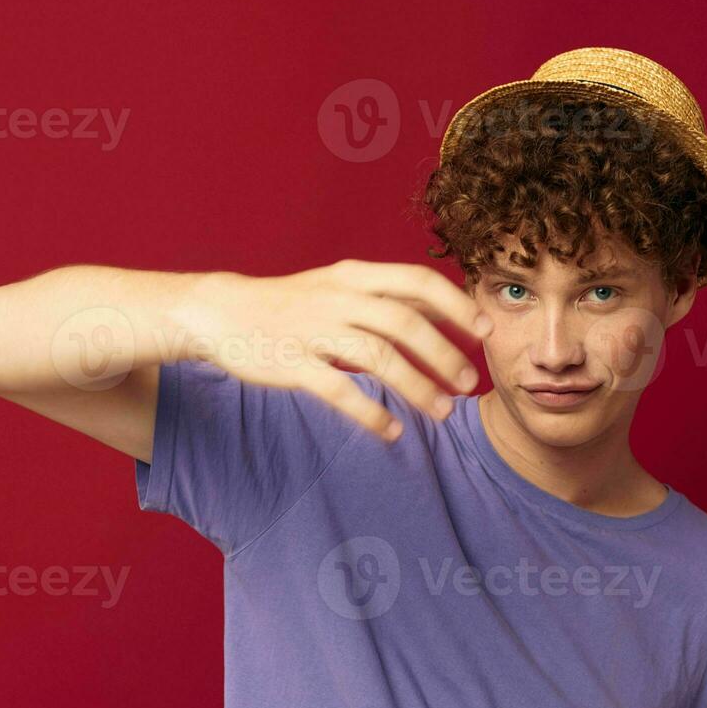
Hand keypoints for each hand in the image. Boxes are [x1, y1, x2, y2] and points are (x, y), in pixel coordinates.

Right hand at [175, 260, 491, 440]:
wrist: (220, 312)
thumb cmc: (292, 302)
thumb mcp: (341, 286)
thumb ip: (392, 296)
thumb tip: (450, 308)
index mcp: (354, 276)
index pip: (417, 281)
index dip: (456, 305)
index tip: (486, 331)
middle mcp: (338, 299)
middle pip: (404, 322)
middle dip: (444, 354)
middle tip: (470, 383)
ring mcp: (313, 331)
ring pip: (378, 357)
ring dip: (417, 386)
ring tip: (443, 412)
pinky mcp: (291, 364)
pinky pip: (339, 391)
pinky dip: (370, 413)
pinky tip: (393, 431)